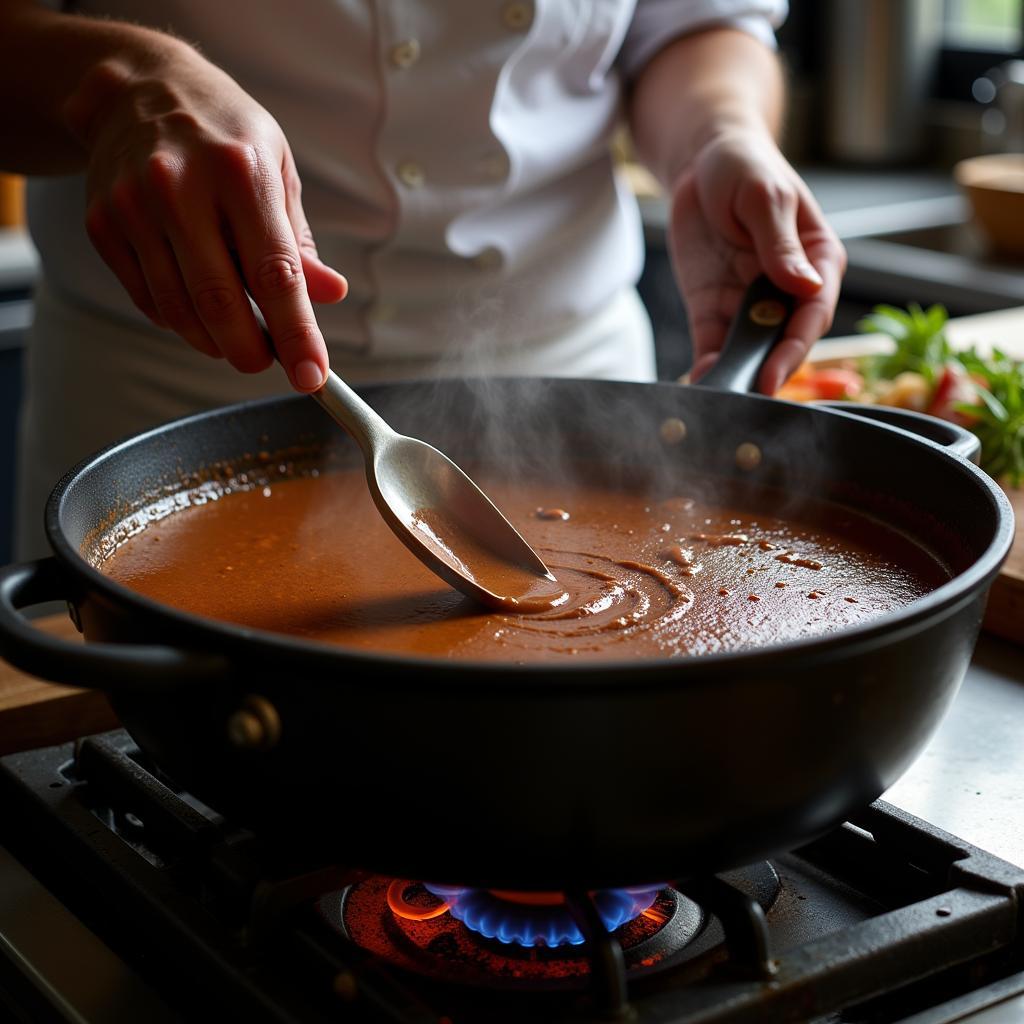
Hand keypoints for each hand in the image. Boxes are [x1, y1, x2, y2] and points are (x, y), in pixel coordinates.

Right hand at [66, 42, 346, 391]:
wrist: (137, 88)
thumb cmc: (225, 137)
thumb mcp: (277, 172)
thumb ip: (300, 241)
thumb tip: (331, 294)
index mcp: (241, 173)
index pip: (276, 275)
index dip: (296, 335)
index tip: (313, 377)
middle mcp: (182, 188)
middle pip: (220, 303)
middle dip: (250, 351)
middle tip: (267, 362)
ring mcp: (134, 207)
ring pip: (179, 310)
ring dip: (214, 341)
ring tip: (236, 338)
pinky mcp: (103, 224)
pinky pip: (148, 299)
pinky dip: (179, 320)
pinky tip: (196, 308)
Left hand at [667, 130, 845, 393]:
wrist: (701, 161)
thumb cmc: (745, 167)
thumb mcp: (764, 198)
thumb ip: (781, 245)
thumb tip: (806, 289)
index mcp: (817, 263)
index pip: (813, 315)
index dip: (794, 349)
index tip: (773, 375)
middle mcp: (787, 291)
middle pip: (782, 341)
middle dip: (766, 372)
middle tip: (745, 398)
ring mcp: (748, 302)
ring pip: (748, 350)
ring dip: (736, 374)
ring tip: (718, 398)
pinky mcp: (713, 309)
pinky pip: (712, 344)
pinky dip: (706, 365)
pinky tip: (699, 382)